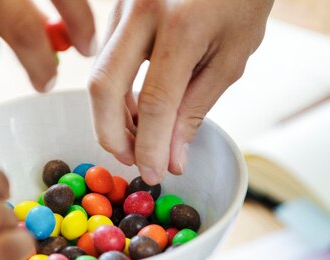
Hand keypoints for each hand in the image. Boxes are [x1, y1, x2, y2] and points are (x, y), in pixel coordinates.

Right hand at [89, 0, 272, 183]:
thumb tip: (171, 157)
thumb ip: (195, 108)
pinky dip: (116, 91)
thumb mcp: (231, 56)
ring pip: (98, 74)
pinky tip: (135, 109)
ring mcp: (123, 4)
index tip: (154, 173)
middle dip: (111, 134)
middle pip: (104, 87)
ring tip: (138, 138)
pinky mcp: (116, 6)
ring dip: (112, 116)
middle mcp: (143, 10)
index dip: (151, 146)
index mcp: (182, 24)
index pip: (155, 101)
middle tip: (131, 159)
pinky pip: (105, 58)